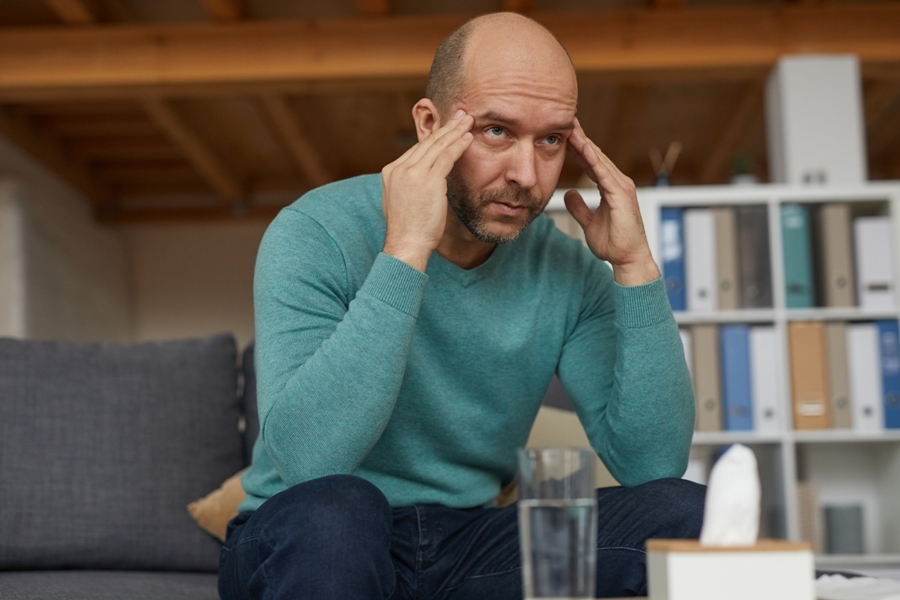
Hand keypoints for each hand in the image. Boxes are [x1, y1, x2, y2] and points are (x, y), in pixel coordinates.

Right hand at [381, 110, 473, 271]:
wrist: (406, 244)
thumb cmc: (408, 231)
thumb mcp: (400, 203)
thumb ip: (407, 187)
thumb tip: (417, 183)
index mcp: (390, 172)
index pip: (416, 150)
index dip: (434, 139)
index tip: (446, 130)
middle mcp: (399, 169)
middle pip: (426, 143)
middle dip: (445, 128)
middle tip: (460, 115)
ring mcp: (412, 173)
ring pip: (437, 146)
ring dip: (455, 131)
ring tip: (468, 121)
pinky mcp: (428, 180)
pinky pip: (446, 156)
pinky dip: (458, 145)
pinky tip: (468, 138)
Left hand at [564, 118, 659, 286]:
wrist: (628, 260)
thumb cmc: (613, 244)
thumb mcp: (589, 223)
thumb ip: (579, 208)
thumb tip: (568, 194)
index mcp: (610, 187)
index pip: (591, 162)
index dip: (578, 148)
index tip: (564, 134)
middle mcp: (618, 183)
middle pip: (595, 156)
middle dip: (580, 138)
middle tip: (565, 120)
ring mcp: (622, 187)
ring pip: (599, 160)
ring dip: (585, 143)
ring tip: (571, 128)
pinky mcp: (622, 195)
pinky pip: (605, 174)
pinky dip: (594, 160)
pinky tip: (584, 148)